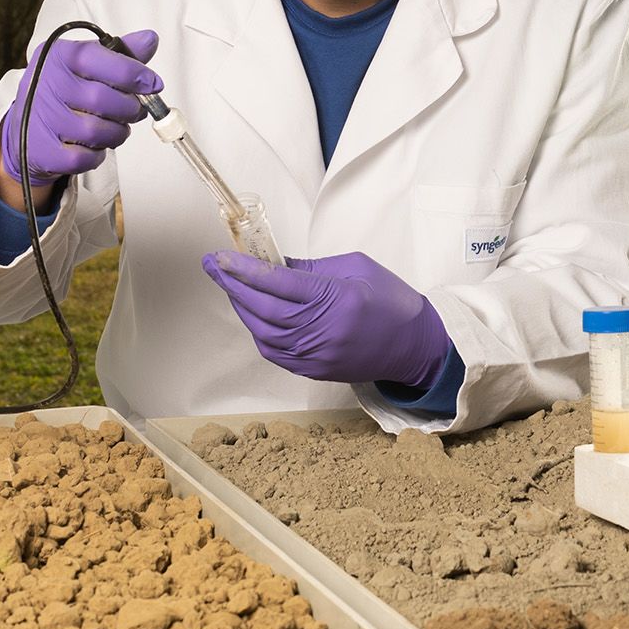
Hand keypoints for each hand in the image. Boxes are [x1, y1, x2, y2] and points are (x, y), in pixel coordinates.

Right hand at [0, 30, 161, 188]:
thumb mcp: (89, 65)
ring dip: (116, 133)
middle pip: (102, 99)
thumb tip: (150, 39)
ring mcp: (41, 117)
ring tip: (115, 128)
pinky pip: (83, 158)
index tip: (153, 84)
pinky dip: (97, 155)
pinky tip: (94, 145)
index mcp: (59, 56)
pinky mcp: (42, 150)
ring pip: (95, 132)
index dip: (134, 73)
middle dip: (129, 108)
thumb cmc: (66, 91)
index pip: (101, 59)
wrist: (28, 127)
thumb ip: (121, 54)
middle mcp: (46, 83)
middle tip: (134, 110)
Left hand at [200, 251, 450, 387]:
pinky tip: (252, 315)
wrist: (415, 346)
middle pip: (264, 308)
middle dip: (233, 286)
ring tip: (230, 287)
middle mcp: (323, 330)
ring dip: (242, 309)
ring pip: (263, 333)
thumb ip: (312, 267)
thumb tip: (274, 264)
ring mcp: (317, 355)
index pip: (279, 283)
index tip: (220, 257)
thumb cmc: (390, 300)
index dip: (245, 269)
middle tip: (212, 267)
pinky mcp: (315, 371)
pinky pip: (274, 352)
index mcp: (336, 298)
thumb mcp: (356, 267)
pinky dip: (257, 332)